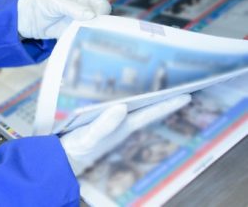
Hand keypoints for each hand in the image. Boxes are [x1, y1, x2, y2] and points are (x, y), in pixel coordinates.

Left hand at [17, 0, 110, 38]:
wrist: (26, 18)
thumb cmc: (40, 3)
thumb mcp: (55, 2)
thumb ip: (72, 8)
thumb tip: (92, 15)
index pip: (103, 6)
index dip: (101, 15)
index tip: (93, 22)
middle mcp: (87, 9)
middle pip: (102, 20)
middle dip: (99, 29)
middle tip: (91, 36)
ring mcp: (81, 23)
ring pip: (94, 32)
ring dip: (91, 38)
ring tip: (86, 43)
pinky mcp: (75, 35)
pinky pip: (84, 40)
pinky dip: (83, 44)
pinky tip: (80, 48)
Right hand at [60, 94, 190, 176]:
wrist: (63, 158)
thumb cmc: (76, 148)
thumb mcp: (89, 136)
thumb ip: (104, 124)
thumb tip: (121, 107)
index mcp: (123, 127)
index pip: (150, 113)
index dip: (168, 104)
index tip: (186, 96)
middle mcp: (123, 126)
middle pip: (149, 112)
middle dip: (165, 102)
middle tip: (182, 91)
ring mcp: (115, 126)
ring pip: (139, 112)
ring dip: (152, 102)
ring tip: (165, 93)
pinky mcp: (105, 125)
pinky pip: (126, 112)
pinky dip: (134, 104)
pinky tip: (134, 100)